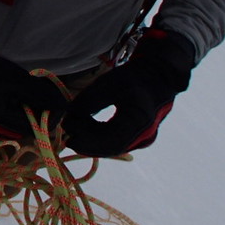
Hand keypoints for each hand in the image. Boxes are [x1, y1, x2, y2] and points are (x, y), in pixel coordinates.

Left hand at [64, 29, 194, 156]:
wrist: (158, 77)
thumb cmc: (135, 78)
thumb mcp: (109, 85)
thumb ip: (89, 102)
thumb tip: (68, 118)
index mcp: (140, 122)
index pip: (111, 141)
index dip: (87, 142)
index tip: (68, 135)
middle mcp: (144, 136)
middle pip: (110, 147)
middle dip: (86, 142)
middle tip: (66, 132)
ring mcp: (142, 140)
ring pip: (112, 147)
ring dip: (91, 140)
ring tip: (73, 126)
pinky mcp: (137, 138)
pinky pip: (115, 142)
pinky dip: (98, 137)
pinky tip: (84, 127)